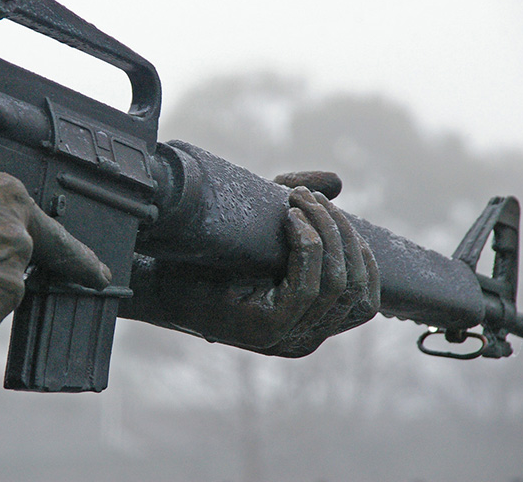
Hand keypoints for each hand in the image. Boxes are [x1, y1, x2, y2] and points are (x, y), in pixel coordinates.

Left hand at [126, 176, 378, 356]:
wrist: (157, 279)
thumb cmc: (206, 257)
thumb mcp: (263, 232)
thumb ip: (300, 210)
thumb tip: (336, 183)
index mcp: (309, 323)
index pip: (365, 301)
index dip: (360, 252)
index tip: (333, 211)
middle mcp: (304, 338)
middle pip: (355, 287)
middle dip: (340, 232)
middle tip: (308, 196)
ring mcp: (287, 339)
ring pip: (335, 284)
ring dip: (324, 232)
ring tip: (297, 200)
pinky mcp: (266, 331)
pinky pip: (306, 286)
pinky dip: (305, 246)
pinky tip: (288, 220)